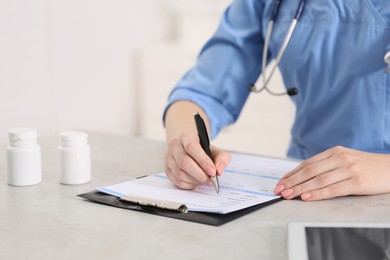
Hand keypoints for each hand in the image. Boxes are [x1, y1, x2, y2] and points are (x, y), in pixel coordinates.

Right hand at [164, 132, 230, 189]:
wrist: (189, 150)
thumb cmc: (203, 151)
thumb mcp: (216, 151)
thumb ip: (222, 159)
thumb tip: (219, 171)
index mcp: (187, 136)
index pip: (191, 147)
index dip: (203, 161)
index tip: (212, 172)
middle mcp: (175, 146)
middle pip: (184, 162)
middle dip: (199, 174)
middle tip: (210, 180)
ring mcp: (169, 158)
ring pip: (180, 173)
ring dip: (194, 181)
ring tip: (203, 181)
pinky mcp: (167, 169)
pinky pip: (176, 181)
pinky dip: (188, 185)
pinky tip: (196, 183)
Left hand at [274, 146, 389, 200]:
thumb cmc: (366, 166)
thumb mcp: (345, 160)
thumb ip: (326, 165)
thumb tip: (303, 177)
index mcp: (334, 152)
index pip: (307, 164)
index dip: (292, 174)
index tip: (280, 182)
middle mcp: (339, 158)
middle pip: (309, 171)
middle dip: (291, 182)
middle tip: (279, 190)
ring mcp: (348, 169)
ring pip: (318, 180)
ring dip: (300, 189)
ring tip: (288, 195)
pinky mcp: (357, 182)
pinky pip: (333, 189)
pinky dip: (317, 193)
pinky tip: (306, 197)